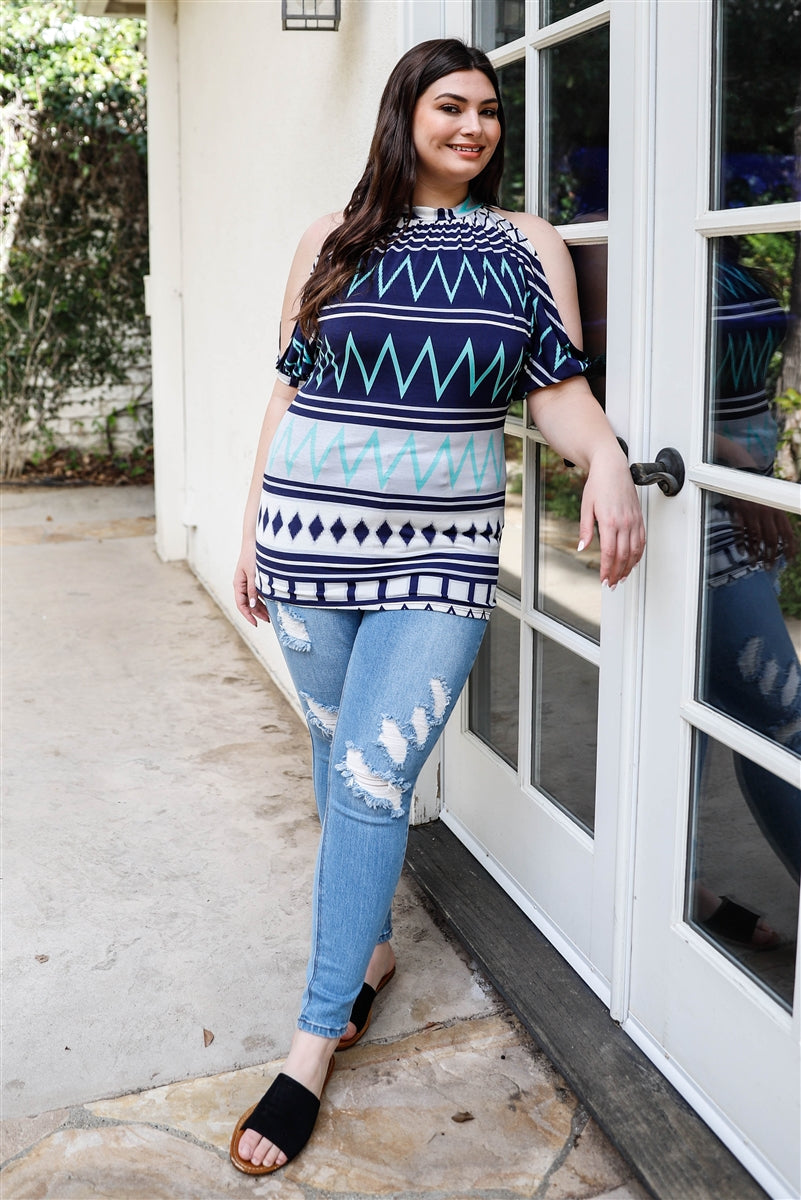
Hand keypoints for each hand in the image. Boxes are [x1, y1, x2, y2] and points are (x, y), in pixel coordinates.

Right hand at [234, 543, 270, 625]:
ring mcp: (249, 580)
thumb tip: (252, 605)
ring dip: (262, 606)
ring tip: (273, 614)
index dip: (248, 616)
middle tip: (270, 620)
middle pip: (249, 603)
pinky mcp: (256, 577)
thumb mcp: (254, 573)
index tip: (256, 624)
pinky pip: (259, 591)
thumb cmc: (253, 554)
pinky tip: (273, 602)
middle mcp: (242, 584)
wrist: (257, 539)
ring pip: (254, 598)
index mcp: (238, 584)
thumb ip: (253, 589)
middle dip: (258, 613)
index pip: (241, 605)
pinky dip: (265, 598)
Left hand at [579, 445, 645, 586]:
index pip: (609, 553)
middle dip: (617, 573)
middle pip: (623, 556)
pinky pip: (642, 541)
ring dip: (629, 567)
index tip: (603, 579)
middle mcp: (625, 523)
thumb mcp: (586, 507)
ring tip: (622, 578)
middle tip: (612, 584)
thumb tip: (582, 548)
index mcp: (610, 521)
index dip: (607, 569)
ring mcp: (634, 521)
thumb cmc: (598, 484)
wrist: (612, 467)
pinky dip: (638, 554)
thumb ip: (585, 530)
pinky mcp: (639, 518)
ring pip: (635, 551)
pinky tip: (633, 562)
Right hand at [729, 498, 797, 566]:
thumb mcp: (772, 503)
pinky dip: (741, 543)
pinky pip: (740, 531)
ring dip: (755, 553)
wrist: (743, 474)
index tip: (789, 561)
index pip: (788, 534)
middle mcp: (767, 513)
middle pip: (771, 539)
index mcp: (778, 511)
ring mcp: (752, 513)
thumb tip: (784, 537)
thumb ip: (777, 518)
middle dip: (771, 556)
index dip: (789, 549)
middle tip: (768, 568)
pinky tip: (741, 552)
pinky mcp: (738, 512)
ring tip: (754, 563)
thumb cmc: (758, 492)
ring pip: (755, 538)